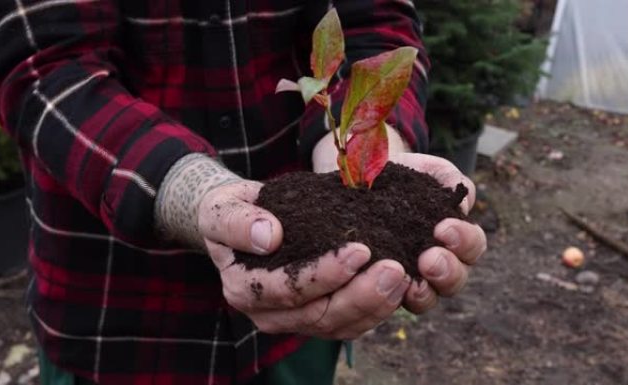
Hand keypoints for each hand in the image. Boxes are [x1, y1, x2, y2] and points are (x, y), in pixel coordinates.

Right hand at [198, 181, 410, 338]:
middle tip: (396, 269)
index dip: (325, 274)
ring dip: (376, 305)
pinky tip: (401, 287)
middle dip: (361, 295)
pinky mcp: (318, 317)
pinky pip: (350, 324)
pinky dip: (378, 309)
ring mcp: (295, 320)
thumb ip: (237, 221)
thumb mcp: (222, 208)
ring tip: (405, 277)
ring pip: (340, 326)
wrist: (244, 222)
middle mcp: (269, 314)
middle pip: (320, 316)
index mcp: (245, 288)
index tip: (360, 250)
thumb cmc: (234, 213)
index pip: (287, 289)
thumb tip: (268, 237)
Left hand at [389, 152, 486, 313]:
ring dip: (425, 292)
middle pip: (456, 279)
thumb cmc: (401, 178)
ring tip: (413, 282)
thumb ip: (448, 179)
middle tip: (429, 258)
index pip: (471, 246)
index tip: (443, 228)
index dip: (464, 241)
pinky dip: (395, 297)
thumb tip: (460, 206)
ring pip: (429, 297)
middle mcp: (436, 263)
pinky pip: (394, 301)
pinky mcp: (382, 286)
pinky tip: (388, 288)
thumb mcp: (425, 170)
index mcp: (454, 237)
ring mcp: (410, 278)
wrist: (362, 180)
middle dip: (448, 270)